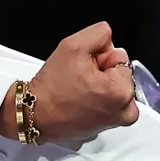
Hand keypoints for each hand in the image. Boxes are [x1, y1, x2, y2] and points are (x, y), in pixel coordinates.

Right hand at [0, 22, 140, 143]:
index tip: (82, 68)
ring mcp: (116, 121)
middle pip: (119, 73)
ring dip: (99, 84)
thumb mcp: (73, 45)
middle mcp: (125, 111)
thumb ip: (99, 33)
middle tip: (78, 79)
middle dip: (101, 71)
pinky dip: (96, 98)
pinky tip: (78, 100)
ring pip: (113, 87)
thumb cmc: (52, 88)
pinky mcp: (106, 127)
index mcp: (122, 92)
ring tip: (78, 90)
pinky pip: (107, 102)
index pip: (119, 56)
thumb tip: (108, 38)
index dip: (98, 57)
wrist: (35, 114)